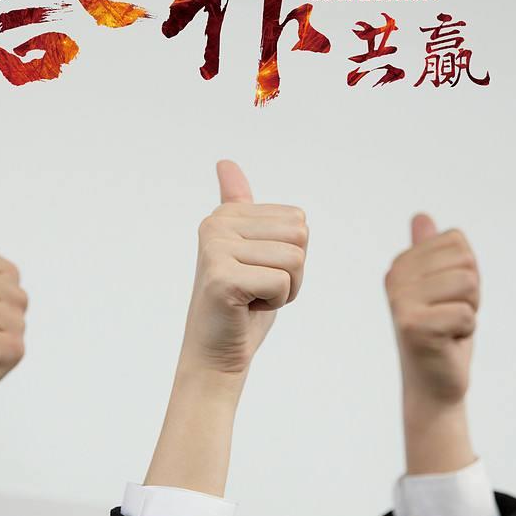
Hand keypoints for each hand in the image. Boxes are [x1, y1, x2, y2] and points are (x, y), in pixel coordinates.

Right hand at [179, 160, 308, 376]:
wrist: (216, 354)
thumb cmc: (241, 305)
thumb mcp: (250, 249)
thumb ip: (239, 206)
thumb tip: (224, 162)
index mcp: (226, 213)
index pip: (298, 219)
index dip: (292, 255)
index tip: (260, 272)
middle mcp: (216, 224)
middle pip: (300, 235)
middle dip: (293, 271)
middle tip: (258, 288)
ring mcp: (215, 250)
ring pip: (295, 259)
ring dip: (286, 289)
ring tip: (252, 297)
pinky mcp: (221, 278)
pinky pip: (283, 283)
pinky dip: (276, 303)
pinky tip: (246, 308)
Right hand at [385, 213, 478, 472]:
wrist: (434, 385)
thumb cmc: (442, 333)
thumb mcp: (441, 287)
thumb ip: (431, 252)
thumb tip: (420, 216)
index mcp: (402, 264)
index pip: (458, 242)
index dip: (466, 272)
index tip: (448, 298)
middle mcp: (395, 278)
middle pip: (465, 261)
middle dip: (471, 292)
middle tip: (450, 316)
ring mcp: (401, 301)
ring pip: (468, 284)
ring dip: (469, 311)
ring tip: (449, 328)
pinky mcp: (413, 326)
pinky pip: (466, 313)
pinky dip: (466, 331)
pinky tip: (446, 343)